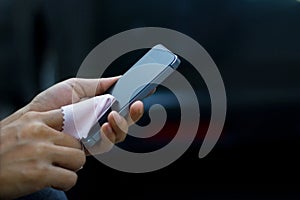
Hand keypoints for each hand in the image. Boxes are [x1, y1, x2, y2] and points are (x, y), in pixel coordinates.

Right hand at [0, 110, 84, 198]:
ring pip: (79, 159)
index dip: (80, 128)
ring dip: (70, 169)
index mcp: (33, 119)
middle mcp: (39, 132)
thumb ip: (38, 124)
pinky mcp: (40, 173)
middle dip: (71, 154)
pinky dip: (65, 183)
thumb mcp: (15, 127)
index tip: (80, 137)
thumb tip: (64, 125)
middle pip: (77, 142)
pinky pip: (71, 178)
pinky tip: (53, 182)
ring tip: (57, 172)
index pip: (72, 115)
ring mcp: (40, 152)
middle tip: (60, 162)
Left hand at [28, 77, 144, 151]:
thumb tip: (122, 77)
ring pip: (120, 133)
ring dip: (122, 125)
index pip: (125, 104)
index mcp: (102, 106)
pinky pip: (107, 143)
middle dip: (136, 112)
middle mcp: (103, 120)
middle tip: (138, 104)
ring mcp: (97, 134)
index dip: (137, 98)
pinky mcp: (90, 146)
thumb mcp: (79, 85)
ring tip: (113, 116)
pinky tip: (105, 126)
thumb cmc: (55, 101)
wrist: (36, 117)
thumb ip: (101, 84)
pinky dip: (109, 135)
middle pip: (127, 119)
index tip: (148, 89)